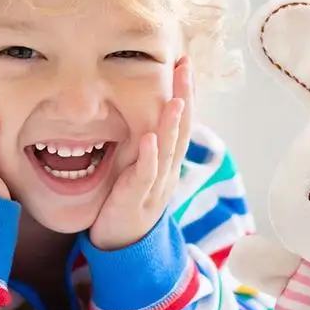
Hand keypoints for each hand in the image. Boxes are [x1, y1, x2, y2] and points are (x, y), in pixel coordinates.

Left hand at [88, 57, 193, 249]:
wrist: (123, 245)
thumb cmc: (128, 200)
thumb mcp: (139, 166)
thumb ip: (144, 141)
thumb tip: (141, 109)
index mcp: (168, 159)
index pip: (180, 120)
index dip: (184, 92)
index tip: (184, 64)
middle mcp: (168, 169)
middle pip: (180, 129)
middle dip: (184, 97)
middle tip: (186, 67)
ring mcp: (156, 184)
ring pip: (168, 150)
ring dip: (172, 123)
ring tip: (176, 98)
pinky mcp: (137, 198)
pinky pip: (146, 175)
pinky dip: (149, 156)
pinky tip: (149, 139)